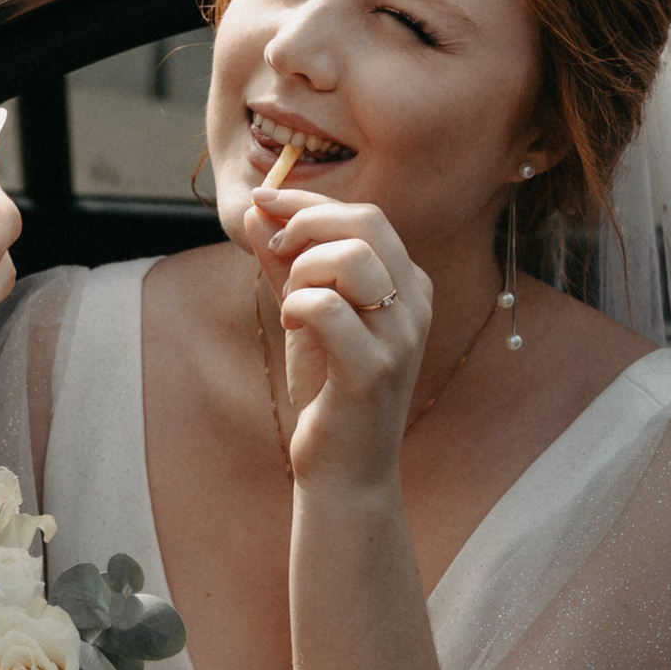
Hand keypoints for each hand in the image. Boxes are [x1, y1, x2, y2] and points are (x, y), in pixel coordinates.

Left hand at [245, 186, 427, 475]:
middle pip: (365, 223)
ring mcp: (401, 337)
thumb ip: (283, 263)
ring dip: (302, 271)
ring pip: (348, 258)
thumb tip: (254, 210)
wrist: (344, 469)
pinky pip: (326, 307)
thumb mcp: (305, 315)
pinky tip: (292, 326)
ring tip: (290, 302)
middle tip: (274, 252)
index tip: (262, 200)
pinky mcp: (374, 370)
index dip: (308, 201)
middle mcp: (416, 304)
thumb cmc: (328, 390)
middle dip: (305, 224)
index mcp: (409, 285)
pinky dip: (296, 307)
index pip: (366, 216)